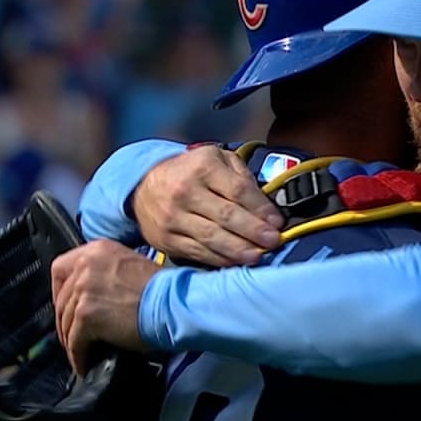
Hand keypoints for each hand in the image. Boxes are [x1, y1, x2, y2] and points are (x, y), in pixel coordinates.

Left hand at [51, 240, 160, 375]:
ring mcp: (83, 289)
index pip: (61, 268)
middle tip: (73, 334)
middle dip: (65, 319)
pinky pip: (74, 341)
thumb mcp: (129, 265)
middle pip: (61, 298)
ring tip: (81, 352)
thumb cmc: (162, 290)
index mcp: (97, 250)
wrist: (173, 304)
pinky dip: (78, 355)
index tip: (67, 305)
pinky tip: (84, 364)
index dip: (60, 290)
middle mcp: (86, 265)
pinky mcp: (86, 315)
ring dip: (71, 340)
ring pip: (66, 321)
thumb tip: (93, 295)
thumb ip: (106, 273)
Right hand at [132, 145, 282, 266]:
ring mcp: (173, 217)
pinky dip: (220, 259)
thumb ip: (241, 175)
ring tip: (258, 256)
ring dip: (239, 249)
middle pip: (226, 216)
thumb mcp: (216, 159)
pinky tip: (236, 261)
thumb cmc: (190, 172)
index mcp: (203, 167)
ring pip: (212, 238)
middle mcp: (185, 191)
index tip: (277, 221)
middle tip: (274, 241)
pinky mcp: (167, 239)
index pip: (238, 190)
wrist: (143, 186)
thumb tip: (265, 205)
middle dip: (254, 231)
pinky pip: (198, 252)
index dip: (260, 208)